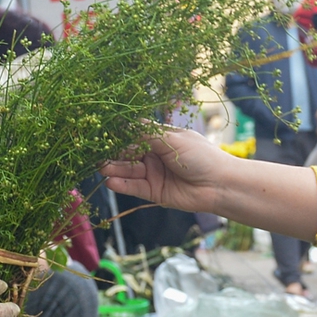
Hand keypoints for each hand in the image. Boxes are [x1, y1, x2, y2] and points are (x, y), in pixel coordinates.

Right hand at [100, 128, 237, 215]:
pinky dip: (123, 184)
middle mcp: (155, 155)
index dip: (121, 135)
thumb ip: (148, 135)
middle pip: (128, 153)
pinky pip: (135, 187)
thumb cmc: (202, 157)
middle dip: (113, 154)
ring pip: (129, 170)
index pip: (135, 135)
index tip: (103, 134)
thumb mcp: (174, 140)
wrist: (220, 185)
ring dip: (115, 169)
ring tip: (101, 168)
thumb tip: (125, 125)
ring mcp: (154, 174)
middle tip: (96, 154)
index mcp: (162, 138)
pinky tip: (111, 181)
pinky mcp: (154, 192)